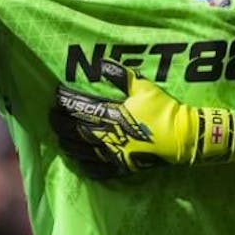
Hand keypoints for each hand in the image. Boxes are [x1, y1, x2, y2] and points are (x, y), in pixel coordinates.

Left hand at [50, 59, 234, 178]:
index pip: (83, 108)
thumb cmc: (164, 110)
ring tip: (59, 138)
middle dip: (61, 123)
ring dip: (68, 144)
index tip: (56, 97)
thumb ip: (121, 76)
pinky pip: (99, 170)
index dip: (67, 102)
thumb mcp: (144, 88)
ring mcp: (115, 154)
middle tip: (50, 117)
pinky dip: (85, 166)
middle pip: (77, 130)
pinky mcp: (123, 167)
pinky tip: (77, 162)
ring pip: (84, 151)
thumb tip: (102, 64)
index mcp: (114, 115)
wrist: (184, 138)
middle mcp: (110, 136)